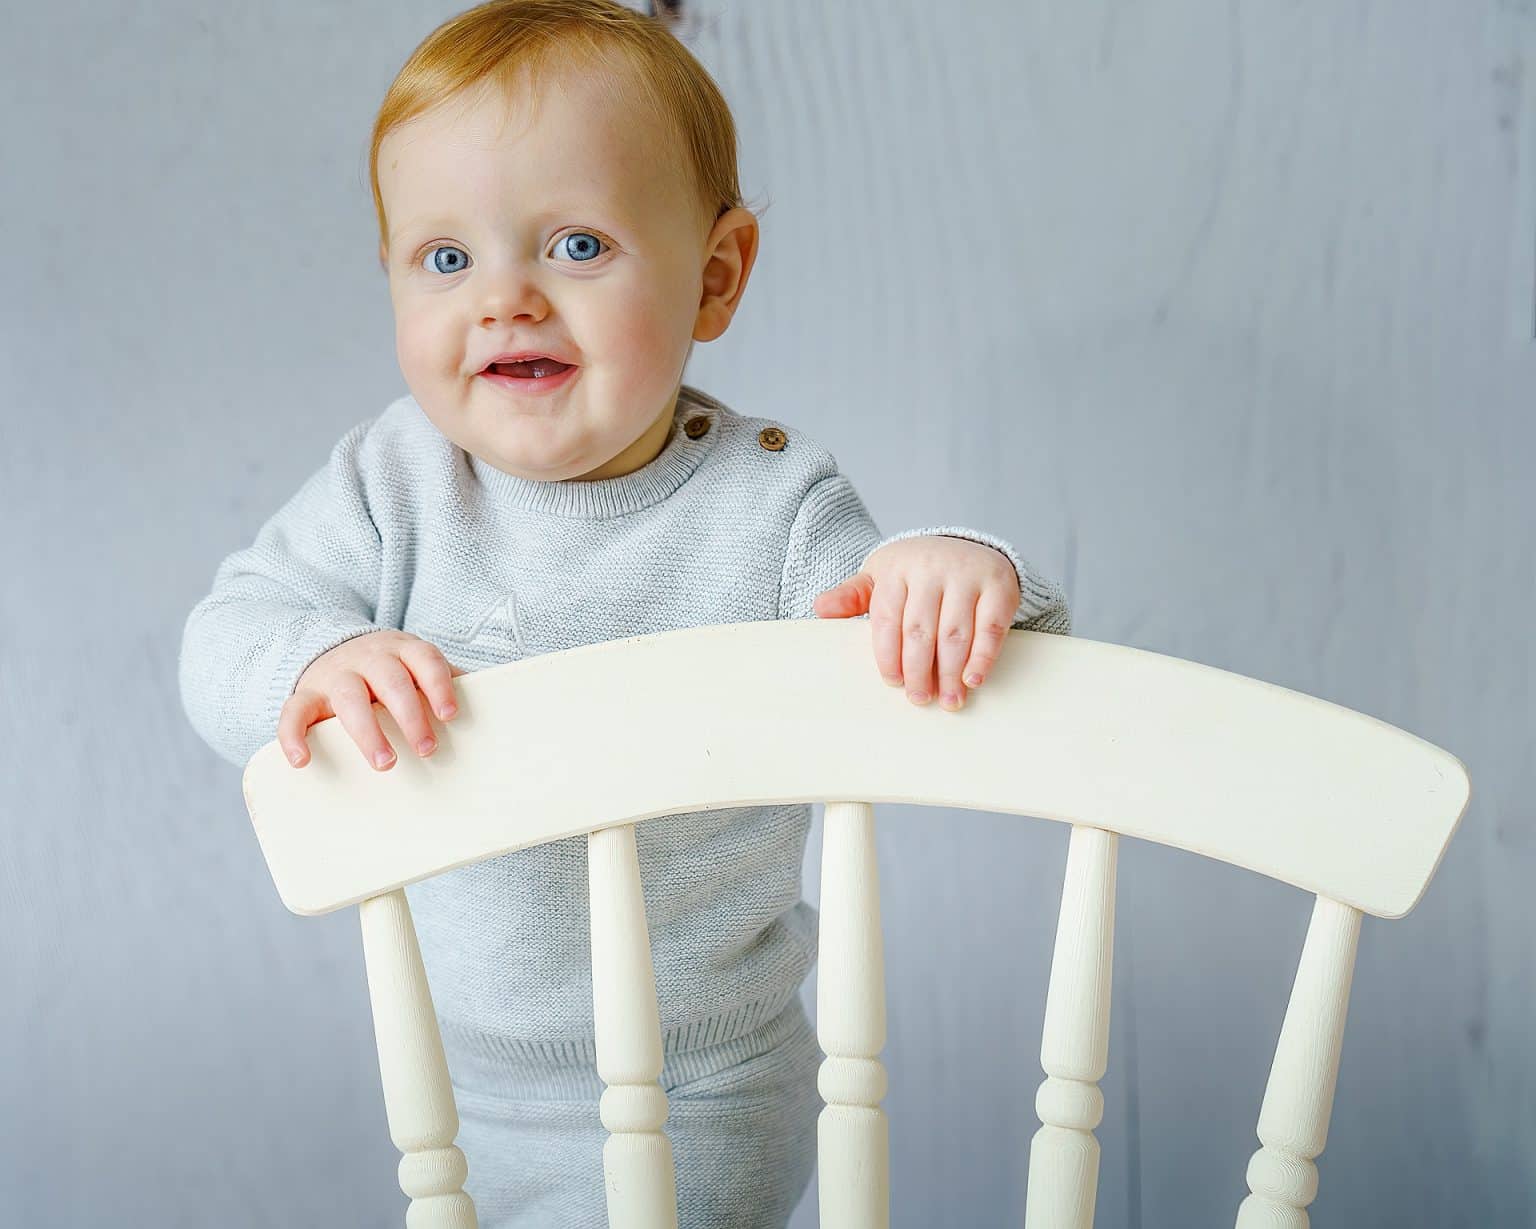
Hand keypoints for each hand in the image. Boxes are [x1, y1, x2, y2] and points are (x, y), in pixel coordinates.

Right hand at [279, 630, 465, 769]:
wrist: (333, 649)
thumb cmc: (391, 670)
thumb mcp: (417, 667)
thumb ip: (446, 681)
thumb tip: (498, 705)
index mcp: (403, 650)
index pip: (425, 660)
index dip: (439, 684)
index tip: (450, 715)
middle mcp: (369, 658)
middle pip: (390, 680)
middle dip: (409, 715)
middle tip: (427, 749)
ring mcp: (335, 675)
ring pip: (348, 697)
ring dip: (367, 731)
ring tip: (385, 763)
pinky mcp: (306, 694)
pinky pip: (293, 711)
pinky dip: (293, 736)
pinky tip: (302, 761)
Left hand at [812, 537, 1019, 711]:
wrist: (965, 545)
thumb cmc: (915, 571)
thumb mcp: (880, 576)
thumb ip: (852, 596)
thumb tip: (820, 610)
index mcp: (896, 569)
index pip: (887, 618)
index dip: (888, 656)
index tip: (893, 682)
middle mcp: (931, 568)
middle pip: (920, 630)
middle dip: (919, 671)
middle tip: (919, 699)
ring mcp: (967, 575)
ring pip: (955, 633)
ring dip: (950, 673)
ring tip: (948, 701)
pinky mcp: (999, 586)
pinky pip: (991, 628)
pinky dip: (983, 657)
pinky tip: (973, 680)